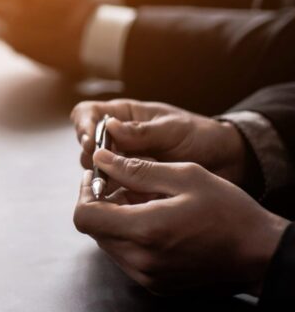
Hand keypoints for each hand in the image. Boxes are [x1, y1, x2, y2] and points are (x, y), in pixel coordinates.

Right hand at [71, 99, 247, 186]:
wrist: (227, 163)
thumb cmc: (202, 137)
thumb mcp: (174, 130)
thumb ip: (142, 131)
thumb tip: (109, 127)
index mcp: (124, 115)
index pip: (88, 114)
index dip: (84, 126)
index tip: (91, 143)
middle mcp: (118, 139)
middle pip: (87, 146)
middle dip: (95, 159)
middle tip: (109, 171)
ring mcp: (124, 162)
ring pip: (97, 170)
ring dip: (107, 178)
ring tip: (129, 184)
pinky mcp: (132, 184)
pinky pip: (114, 190)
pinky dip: (119, 195)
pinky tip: (133, 198)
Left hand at [73, 149, 288, 295]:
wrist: (260, 253)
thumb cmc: (228, 211)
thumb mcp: (184, 176)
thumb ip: (135, 169)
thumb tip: (99, 159)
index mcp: (145, 230)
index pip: (84, 217)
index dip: (85, 193)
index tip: (98, 177)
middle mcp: (140, 259)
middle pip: (94, 229)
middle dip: (101, 204)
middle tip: (125, 185)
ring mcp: (147, 276)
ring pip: (108, 244)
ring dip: (116, 221)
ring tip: (145, 203)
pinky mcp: (155, 285)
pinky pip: (126, 258)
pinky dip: (130, 238)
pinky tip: (155, 223)